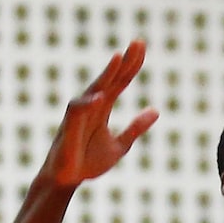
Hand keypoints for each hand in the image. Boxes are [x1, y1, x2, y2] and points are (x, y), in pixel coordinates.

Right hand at [38, 41, 157, 189]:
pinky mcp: (69, 127)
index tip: (142, 46)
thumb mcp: (119, 145)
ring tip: (119, 59)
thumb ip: (135, 128)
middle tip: (138, 42)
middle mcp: (92, 105)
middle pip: (111, 78)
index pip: (121, 81)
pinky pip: (78, 111)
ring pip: (94, 88)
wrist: (67, 180)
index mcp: (103, 107)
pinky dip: (89, 104)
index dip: (132, 65)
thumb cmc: (88, 162)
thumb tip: (156, 111)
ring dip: (107, 74)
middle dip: (124, 61)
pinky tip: (101, 98)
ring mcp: (80, 114)